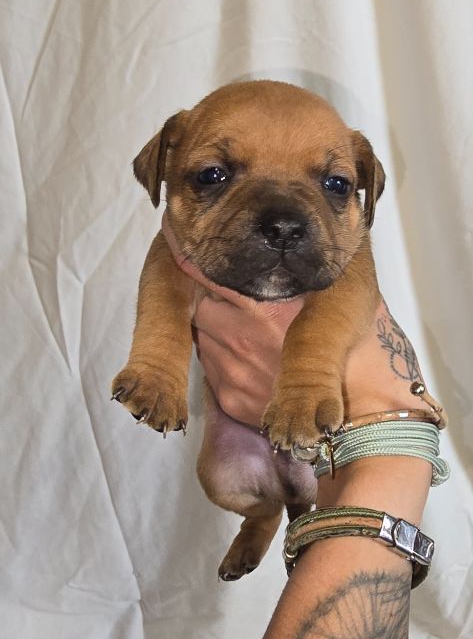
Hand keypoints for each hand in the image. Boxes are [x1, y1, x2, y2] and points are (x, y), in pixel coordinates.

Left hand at [162, 212, 429, 427]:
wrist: (362, 408)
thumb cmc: (357, 343)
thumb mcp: (340, 286)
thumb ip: (305, 259)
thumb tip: (288, 230)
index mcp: (264, 308)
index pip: (205, 272)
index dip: (189, 252)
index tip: (176, 232)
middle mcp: (240, 340)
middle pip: (200, 305)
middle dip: (211, 297)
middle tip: (239, 298)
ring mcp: (231, 372)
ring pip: (202, 337)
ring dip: (216, 328)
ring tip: (250, 329)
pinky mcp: (230, 399)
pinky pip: (212, 368)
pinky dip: (223, 358)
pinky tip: (253, 357)